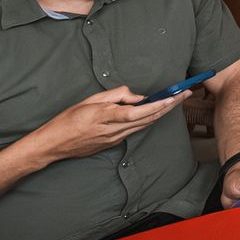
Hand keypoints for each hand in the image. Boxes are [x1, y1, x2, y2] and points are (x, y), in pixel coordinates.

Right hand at [25, 86, 187, 164]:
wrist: (53, 145)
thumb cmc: (68, 119)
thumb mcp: (90, 100)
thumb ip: (116, 96)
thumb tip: (138, 97)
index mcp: (107, 116)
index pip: (141, 111)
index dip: (161, 104)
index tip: (175, 95)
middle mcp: (114, 130)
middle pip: (149, 118)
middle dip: (169, 106)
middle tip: (186, 94)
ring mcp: (115, 139)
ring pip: (145, 125)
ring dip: (162, 113)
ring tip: (177, 100)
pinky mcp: (113, 144)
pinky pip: (135, 130)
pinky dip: (149, 119)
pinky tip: (157, 111)